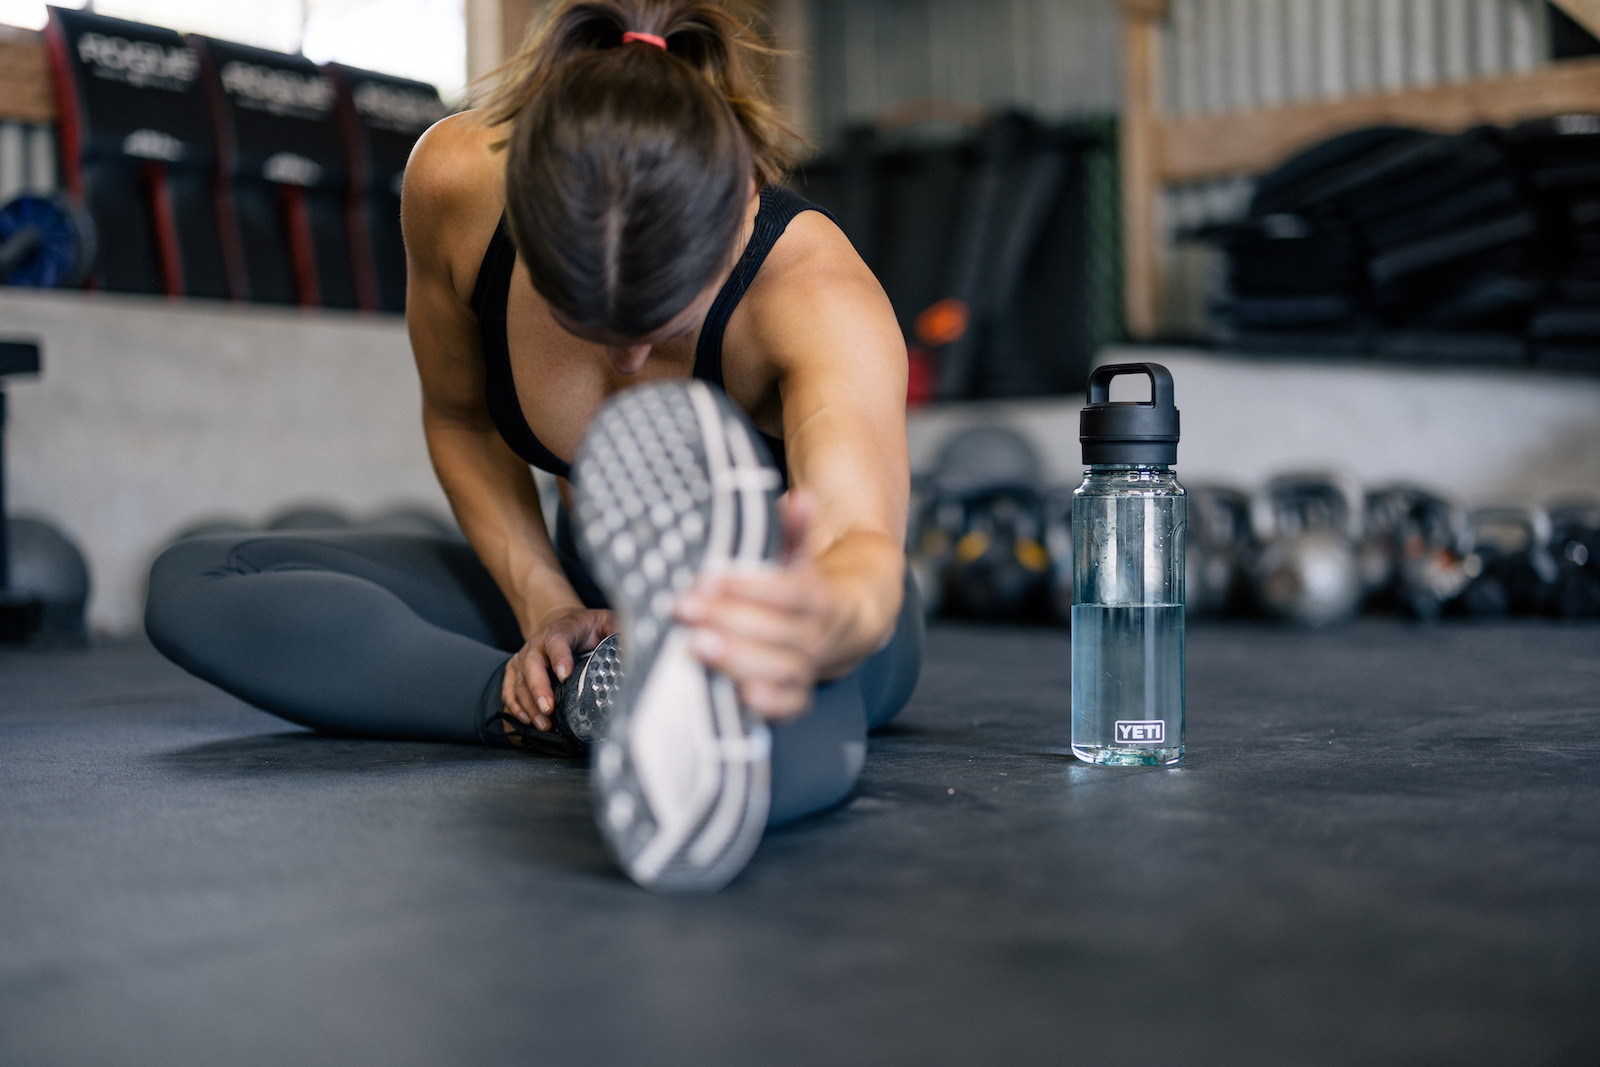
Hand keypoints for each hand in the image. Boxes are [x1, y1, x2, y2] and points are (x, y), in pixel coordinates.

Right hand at [503, 606, 615, 730]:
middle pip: (532, 665)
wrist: (563, 622)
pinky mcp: (517, 669)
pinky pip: (509, 688)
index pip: (557, 642)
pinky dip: (514, 705)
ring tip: (541, 723)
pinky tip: (524, 720)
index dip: (560, 658)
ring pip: (519, 681)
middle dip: (538, 689)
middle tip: (548, 710)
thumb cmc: (587, 627)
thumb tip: (632, 647)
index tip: (565, 675)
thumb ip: (617, 631)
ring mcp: (524, 656)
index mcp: (561, 631)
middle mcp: (538, 644)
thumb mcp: (606, 621)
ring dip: (528, 704)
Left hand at [673, 490, 837, 722]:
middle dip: (731, 620)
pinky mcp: (795, 698)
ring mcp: (808, 670)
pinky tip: (737, 695)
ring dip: (739, 658)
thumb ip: (794, 532)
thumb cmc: (801, 591)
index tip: (709, 579)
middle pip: (780, 631)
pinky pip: (788, 707)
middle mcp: (818, 637)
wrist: (841, 630)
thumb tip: (799, 497)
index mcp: (821, 598)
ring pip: (783, 668)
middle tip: (686, 608)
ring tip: (696, 645)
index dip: (750, 587)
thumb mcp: (797, 559)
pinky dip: (768, 705)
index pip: (789, 592)